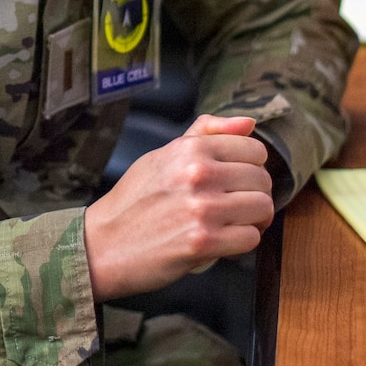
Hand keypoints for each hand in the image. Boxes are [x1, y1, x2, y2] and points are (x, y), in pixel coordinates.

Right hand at [83, 114, 273, 299]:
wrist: (104, 243)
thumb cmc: (134, 201)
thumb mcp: (163, 155)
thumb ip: (206, 134)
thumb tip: (249, 122)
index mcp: (191, 149)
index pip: (254, 150)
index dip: (252, 168)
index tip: (239, 182)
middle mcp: (199, 174)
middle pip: (262, 181)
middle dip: (255, 196)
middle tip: (237, 208)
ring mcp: (202, 209)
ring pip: (262, 208)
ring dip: (252, 220)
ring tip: (233, 224)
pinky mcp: (204, 243)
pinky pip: (251, 239)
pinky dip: (241, 243)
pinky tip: (223, 242)